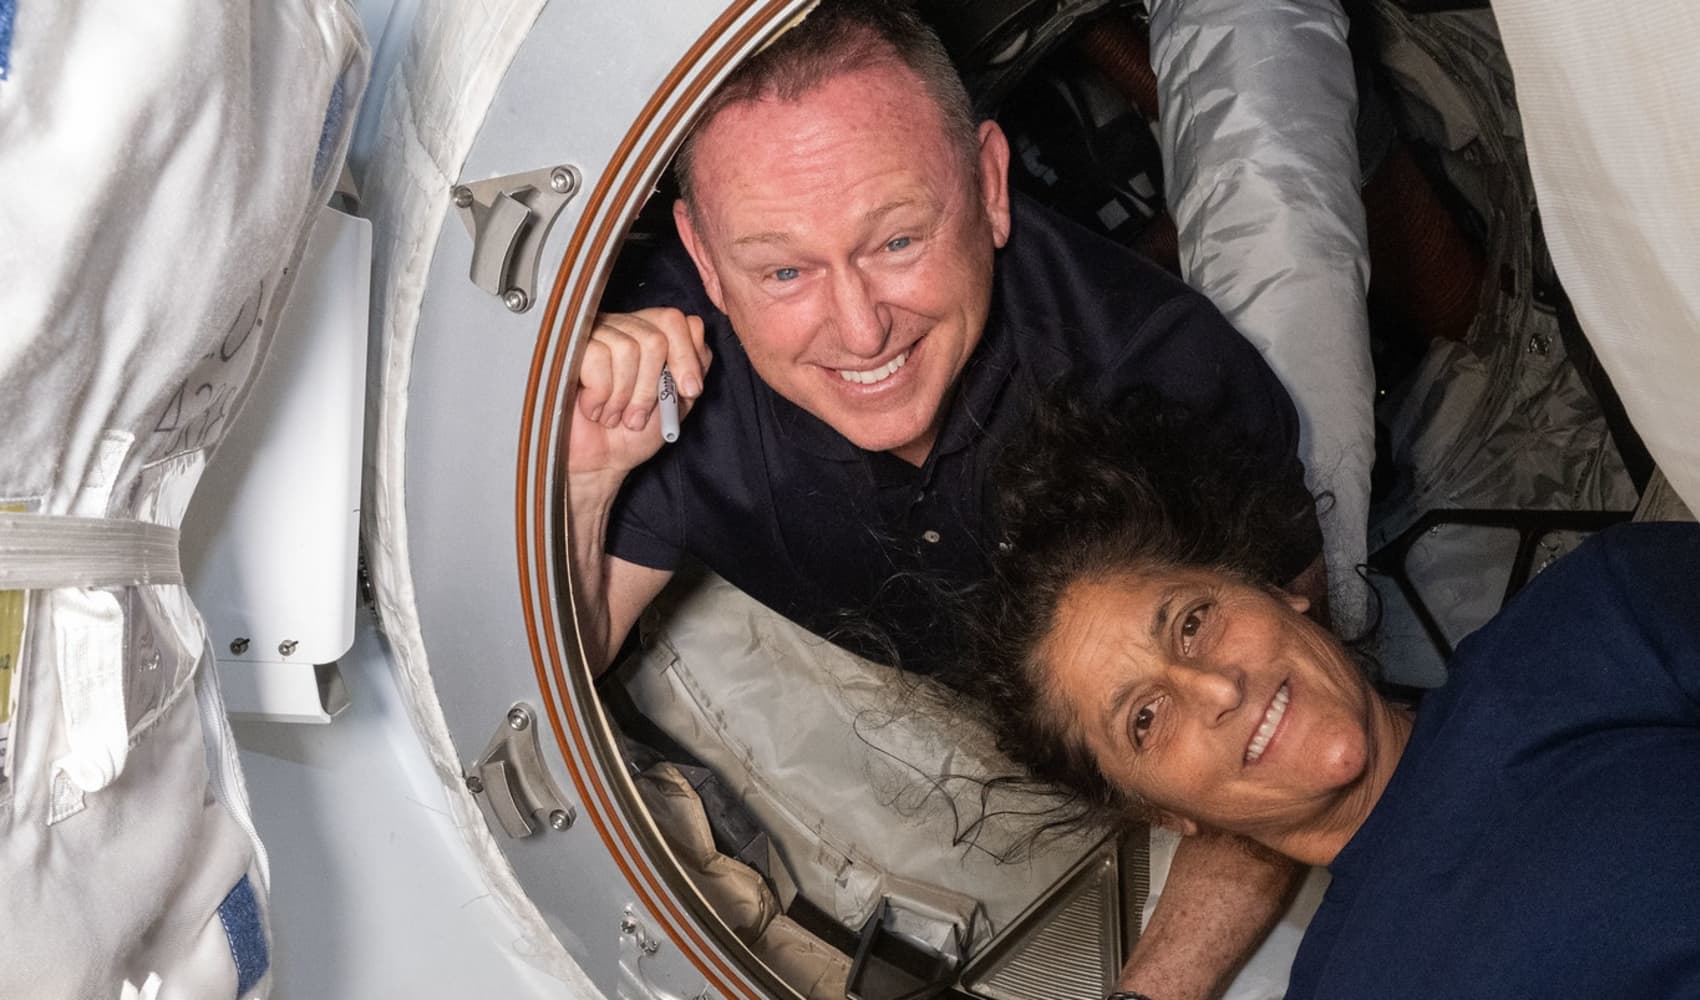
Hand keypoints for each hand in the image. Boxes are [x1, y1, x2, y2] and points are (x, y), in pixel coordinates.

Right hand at [568, 307, 711, 476]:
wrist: (599, 462)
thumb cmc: (634, 432)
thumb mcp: (678, 401)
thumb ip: (694, 365)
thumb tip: (696, 329)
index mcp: (648, 335)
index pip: (675, 320)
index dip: (686, 356)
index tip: (688, 391)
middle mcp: (622, 328)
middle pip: (654, 338)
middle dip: (651, 388)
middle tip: (637, 415)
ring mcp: (593, 335)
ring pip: (627, 348)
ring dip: (624, 395)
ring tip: (614, 415)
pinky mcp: (568, 349)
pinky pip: (597, 356)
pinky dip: (600, 394)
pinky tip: (593, 408)